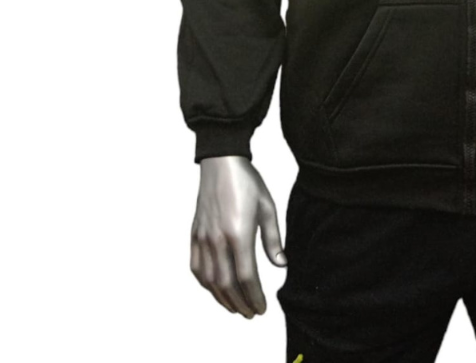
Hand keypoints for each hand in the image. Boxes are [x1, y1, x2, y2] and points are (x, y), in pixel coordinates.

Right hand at [190, 156, 286, 317]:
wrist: (221, 163)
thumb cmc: (247, 183)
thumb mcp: (267, 208)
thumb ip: (273, 239)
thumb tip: (281, 265)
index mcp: (238, 233)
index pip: (246, 277)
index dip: (254, 296)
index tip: (262, 307)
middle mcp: (217, 239)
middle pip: (227, 284)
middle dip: (240, 303)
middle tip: (251, 313)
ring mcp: (203, 237)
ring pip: (209, 280)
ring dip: (222, 298)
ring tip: (235, 307)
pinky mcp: (194, 234)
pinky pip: (196, 267)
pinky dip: (205, 283)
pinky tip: (215, 288)